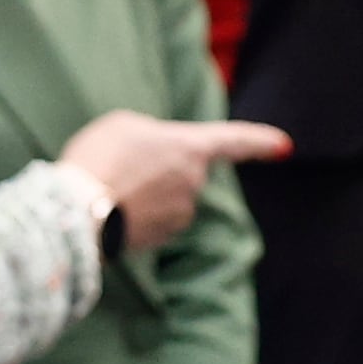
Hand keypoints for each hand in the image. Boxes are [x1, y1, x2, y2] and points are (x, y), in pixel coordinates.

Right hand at [58, 111, 287, 250]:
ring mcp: (180, 214)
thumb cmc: (100, 159)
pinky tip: (108, 206)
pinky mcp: (162, 238)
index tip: (285, 146)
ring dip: (143, 191)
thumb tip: (159, 157)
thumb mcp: (123, 125)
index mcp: (191, 147)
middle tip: (119, 162)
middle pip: (184, 170)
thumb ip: (153, 136)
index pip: (234, 141)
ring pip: (167, 196)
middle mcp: (193, 183)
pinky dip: (135, 212)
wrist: (77, 213)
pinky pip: (153, 219)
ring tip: (107, 184)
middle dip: (158, 167)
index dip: (260, 141)